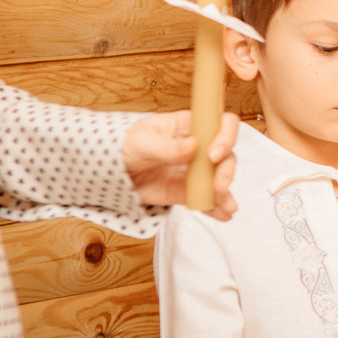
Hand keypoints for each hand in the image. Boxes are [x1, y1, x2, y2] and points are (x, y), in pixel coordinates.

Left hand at [121, 110, 238, 219]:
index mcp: (189, 125)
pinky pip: (205, 199)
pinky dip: (215, 208)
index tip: (213, 154)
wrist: (111, 170)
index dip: (225, 136)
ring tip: (226, 205)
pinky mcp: (187, 190)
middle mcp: (198, 147)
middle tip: (218, 186)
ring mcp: (194, 170)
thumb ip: (168, 146)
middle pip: (226, 155)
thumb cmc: (125, 144)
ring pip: (219, 178)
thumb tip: (193, 146)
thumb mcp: (142, 141)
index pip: (220, 123)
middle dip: (226, 171)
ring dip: (225, 192)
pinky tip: (223, 215)